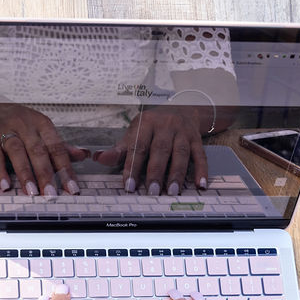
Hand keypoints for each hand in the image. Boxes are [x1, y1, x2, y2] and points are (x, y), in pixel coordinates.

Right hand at [0, 102, 88, 197]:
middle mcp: (25, 126)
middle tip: (51, 194)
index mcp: (42, 124)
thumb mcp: (40, 128)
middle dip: (46, 174)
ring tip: (32, 192)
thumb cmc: (18, 121)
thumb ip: (60, 145)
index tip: (72, 187)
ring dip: (25, 174)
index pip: (57, 147)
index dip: (65, 168)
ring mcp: (5, 132)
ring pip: (18, 152)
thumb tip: (83, 155)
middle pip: (38, 151)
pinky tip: (5, 186)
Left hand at [92, 106, 208, 194]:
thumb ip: (119, 150)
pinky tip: (200, 184)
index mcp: (146, 124)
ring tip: (173, 191)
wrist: (181, 108)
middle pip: (160, 150)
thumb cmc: (153, 126)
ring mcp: (183, 132)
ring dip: (177, 174)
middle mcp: (166, 126)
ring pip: (181, 153)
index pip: (138, 147)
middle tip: (152, 192)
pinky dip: (202, 170)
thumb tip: (98, 158)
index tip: (129, 186)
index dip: (133, 167)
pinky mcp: (197, 139)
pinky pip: (200, 155)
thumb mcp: (134, 132)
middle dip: (156, 172)